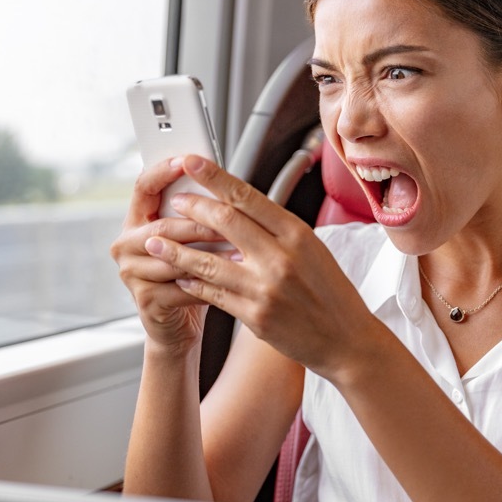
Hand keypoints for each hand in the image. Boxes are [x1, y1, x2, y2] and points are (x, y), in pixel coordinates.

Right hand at [111, 156, 229, 350]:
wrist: (176, 327)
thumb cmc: (188, 277)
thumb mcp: (189, 240)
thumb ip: (194, 214)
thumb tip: (223, 182)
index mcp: (135, 222)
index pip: (142, 188)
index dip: (163, 172)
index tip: (186, 161)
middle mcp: (126, 245)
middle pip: (161, 226)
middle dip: (198, 223)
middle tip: (229, 220)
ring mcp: (131, 273)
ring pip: (172, 258)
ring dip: (209, 255)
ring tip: (240, 252)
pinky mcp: (145, 300)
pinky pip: (180, 287)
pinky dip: (209, 284)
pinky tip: (231, 281)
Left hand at [142, 155, 377, 376]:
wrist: (346, 340)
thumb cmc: (330, 293)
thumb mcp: (313, 249)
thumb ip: (278, 230)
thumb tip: (241, 207)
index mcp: (297, 234)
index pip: (248, 197)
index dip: (215, 177)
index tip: (192, 162)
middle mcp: (281, 258)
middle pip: (225, 221)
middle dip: (192, 208)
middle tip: (174, 201)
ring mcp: (265, 288)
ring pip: (209, 261)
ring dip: (177, 250)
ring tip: (156, 242)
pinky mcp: (254, 316)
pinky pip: (214, 294)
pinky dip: (193, 283)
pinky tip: (180, 275)